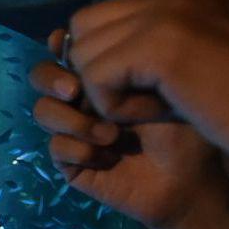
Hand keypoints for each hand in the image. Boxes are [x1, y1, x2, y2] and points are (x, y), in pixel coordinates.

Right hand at [32, 28, 228, 228]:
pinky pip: (56, 147)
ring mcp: (72, 131)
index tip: (73, 47)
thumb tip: (90, 46)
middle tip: (75, 90)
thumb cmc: (184, 131)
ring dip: (72, 119)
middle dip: (52, 78)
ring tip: (110, 134)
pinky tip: (107, 156)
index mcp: (101, 75)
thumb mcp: (164, 87)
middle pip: (41, 75)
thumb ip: (130, 61)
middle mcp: (81, 100)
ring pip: (43, 111)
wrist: (187, 182)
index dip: (62, 46)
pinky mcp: (70, 162)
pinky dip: (78, 148)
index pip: (65, 49)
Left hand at [66, 0, 228, 176]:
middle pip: (91, 17)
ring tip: (158, 105)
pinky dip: (114, 108)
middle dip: (100, 64)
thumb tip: (116, 55)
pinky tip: (156, 114)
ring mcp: (169, 15)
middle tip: (144, 93)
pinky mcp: (159, 47)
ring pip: (84, 50)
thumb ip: (173, 42)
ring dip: (109, 91)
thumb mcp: (220, 57)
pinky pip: (96, 79)